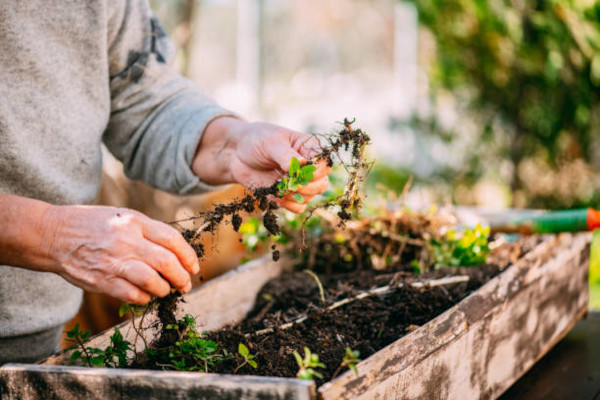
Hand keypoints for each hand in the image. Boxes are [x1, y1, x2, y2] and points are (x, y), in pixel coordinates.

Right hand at [39, 205, 198, 303]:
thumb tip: (176, 251)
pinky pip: (133, 295)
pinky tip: (146, 295)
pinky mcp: (102, 281)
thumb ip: (148, 231)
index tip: (193, 266)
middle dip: (182, 277)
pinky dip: (145, 298)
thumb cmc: (93, 225)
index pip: (172, 239)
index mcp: (134, 222)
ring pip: (152, 281)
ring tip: (165, 289)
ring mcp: (114, 262)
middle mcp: (126, 241)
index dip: (188, 255)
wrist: (54, 235)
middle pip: (167, 262)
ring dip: (164, 289)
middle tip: (185, 284)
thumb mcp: (122, 216)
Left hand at [193, 117, 331, 212]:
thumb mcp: (271, 142)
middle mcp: (308, 167)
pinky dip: (287, 204)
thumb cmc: (256, 140)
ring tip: (276, 185)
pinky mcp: (288, 194)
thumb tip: (302, 165)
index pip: (325, 163)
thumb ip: (286, 155)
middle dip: (305, 186)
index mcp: (309, 148)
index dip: (316, 171)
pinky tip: (274, 196)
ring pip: (310, 197)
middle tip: (286, 180)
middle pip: (321, 184)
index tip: (299, 171)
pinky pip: (298, 207)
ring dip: (293, 195)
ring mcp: (299, 182)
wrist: (236, 154)